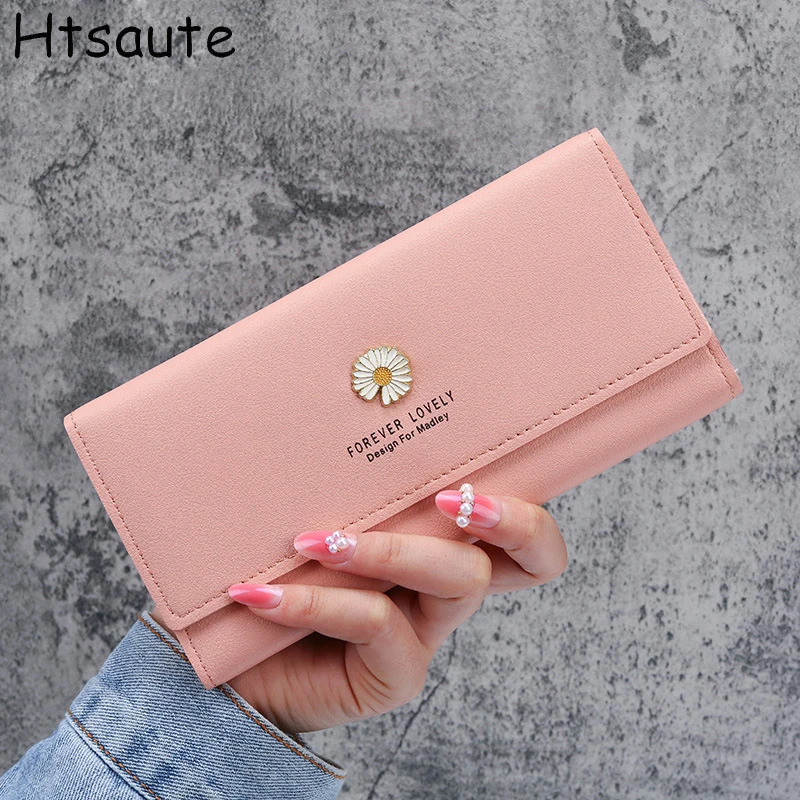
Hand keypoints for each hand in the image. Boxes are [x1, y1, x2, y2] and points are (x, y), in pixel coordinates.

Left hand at [200, 489, 565, 733]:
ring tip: (312, 540)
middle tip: (447, 498)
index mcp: (441, 542)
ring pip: (457, 581)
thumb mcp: (318, 508)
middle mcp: (446, 586)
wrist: (230, 659)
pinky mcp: (394, 675)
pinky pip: (376, 623)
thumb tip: (335, 399)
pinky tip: (261, 593)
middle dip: (509, 521)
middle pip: (531, 559)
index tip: (466, 477)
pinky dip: (318, 600)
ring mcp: (426, 632)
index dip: (527, 510)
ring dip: (387, 549)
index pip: (523, 528)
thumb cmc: (279, 566)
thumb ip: (341, 476)